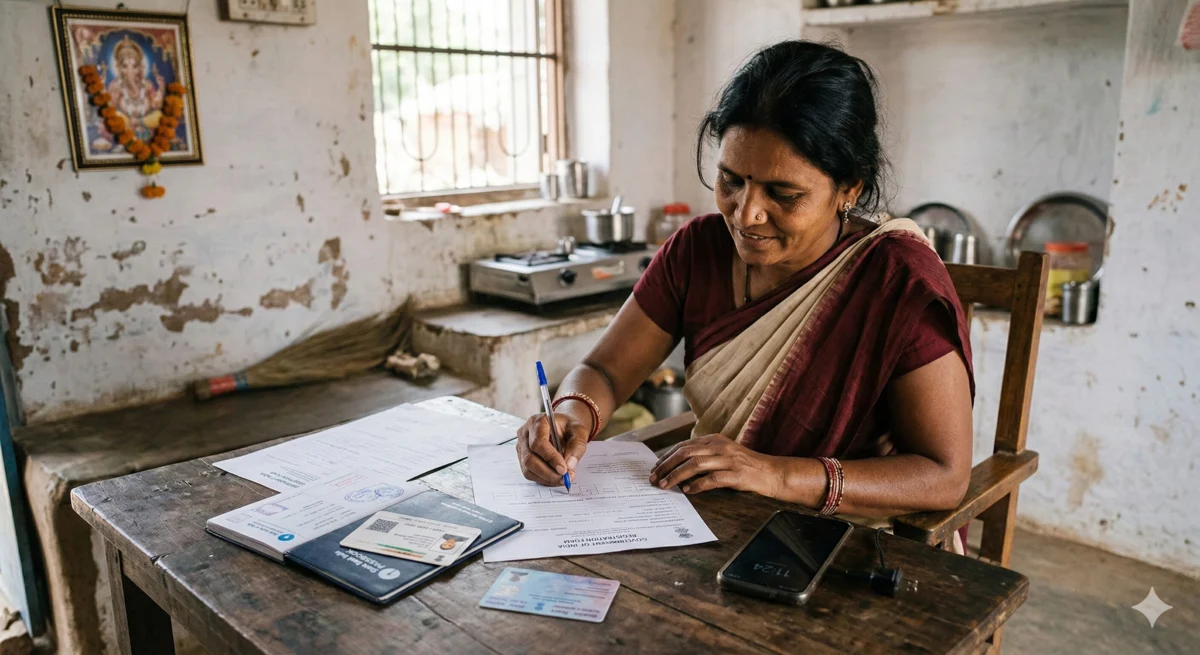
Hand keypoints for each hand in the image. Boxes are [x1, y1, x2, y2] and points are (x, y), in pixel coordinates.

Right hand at [515, 412, 588, 486]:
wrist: (564, 426)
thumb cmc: (569, 426)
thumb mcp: (579, 431)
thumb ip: (577, 447)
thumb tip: (569, 466)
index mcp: (538, 422)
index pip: (538, 443)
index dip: (550, 458)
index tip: (563, 469)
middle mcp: (525, 433)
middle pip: (529, 458)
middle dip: (548, 472)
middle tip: (564, 479)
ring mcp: (522, 446)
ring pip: (528, 468)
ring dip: (546, 478)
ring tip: (562, 479)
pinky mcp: (523, 457)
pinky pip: (529, 473)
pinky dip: (543, 479)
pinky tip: (555, 478)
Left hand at [649, 433, 780, 495]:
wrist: (773, 473)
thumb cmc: (746, 466)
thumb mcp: (724, 454)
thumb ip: (705, 456)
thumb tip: (678, 468)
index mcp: (715, 440)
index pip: (684, 445)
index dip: (667, 457)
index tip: (655, 468)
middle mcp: (720, 446)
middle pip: (686, 453)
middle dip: (666, 466)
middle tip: (654, 478)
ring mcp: (729, 460)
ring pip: (695, 464)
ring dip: (677, 475)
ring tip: (665, 485)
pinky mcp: (737, 474)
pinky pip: (712, 479)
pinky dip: (698, 485)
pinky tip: (688, 491)